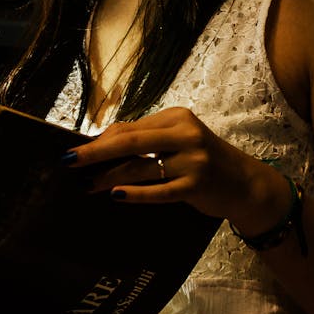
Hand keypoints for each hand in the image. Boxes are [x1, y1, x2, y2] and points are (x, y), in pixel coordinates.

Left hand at [66, 106, 288, 229]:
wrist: (245, 183)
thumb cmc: (204, 160)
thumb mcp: (179, 140)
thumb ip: (147, 138)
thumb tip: (102, 141)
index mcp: (178, 117)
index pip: (131, 127)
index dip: (102, 139)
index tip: (78, 149)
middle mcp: (185, 134)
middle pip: (130, 141)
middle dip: (95, 151)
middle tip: (69, 161)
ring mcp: (192, 161)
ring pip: (140, 167)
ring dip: (109, 177)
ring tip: (88, 186)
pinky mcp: (196, 186)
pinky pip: (158, 191)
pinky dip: (134, 194)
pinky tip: (115, 195)